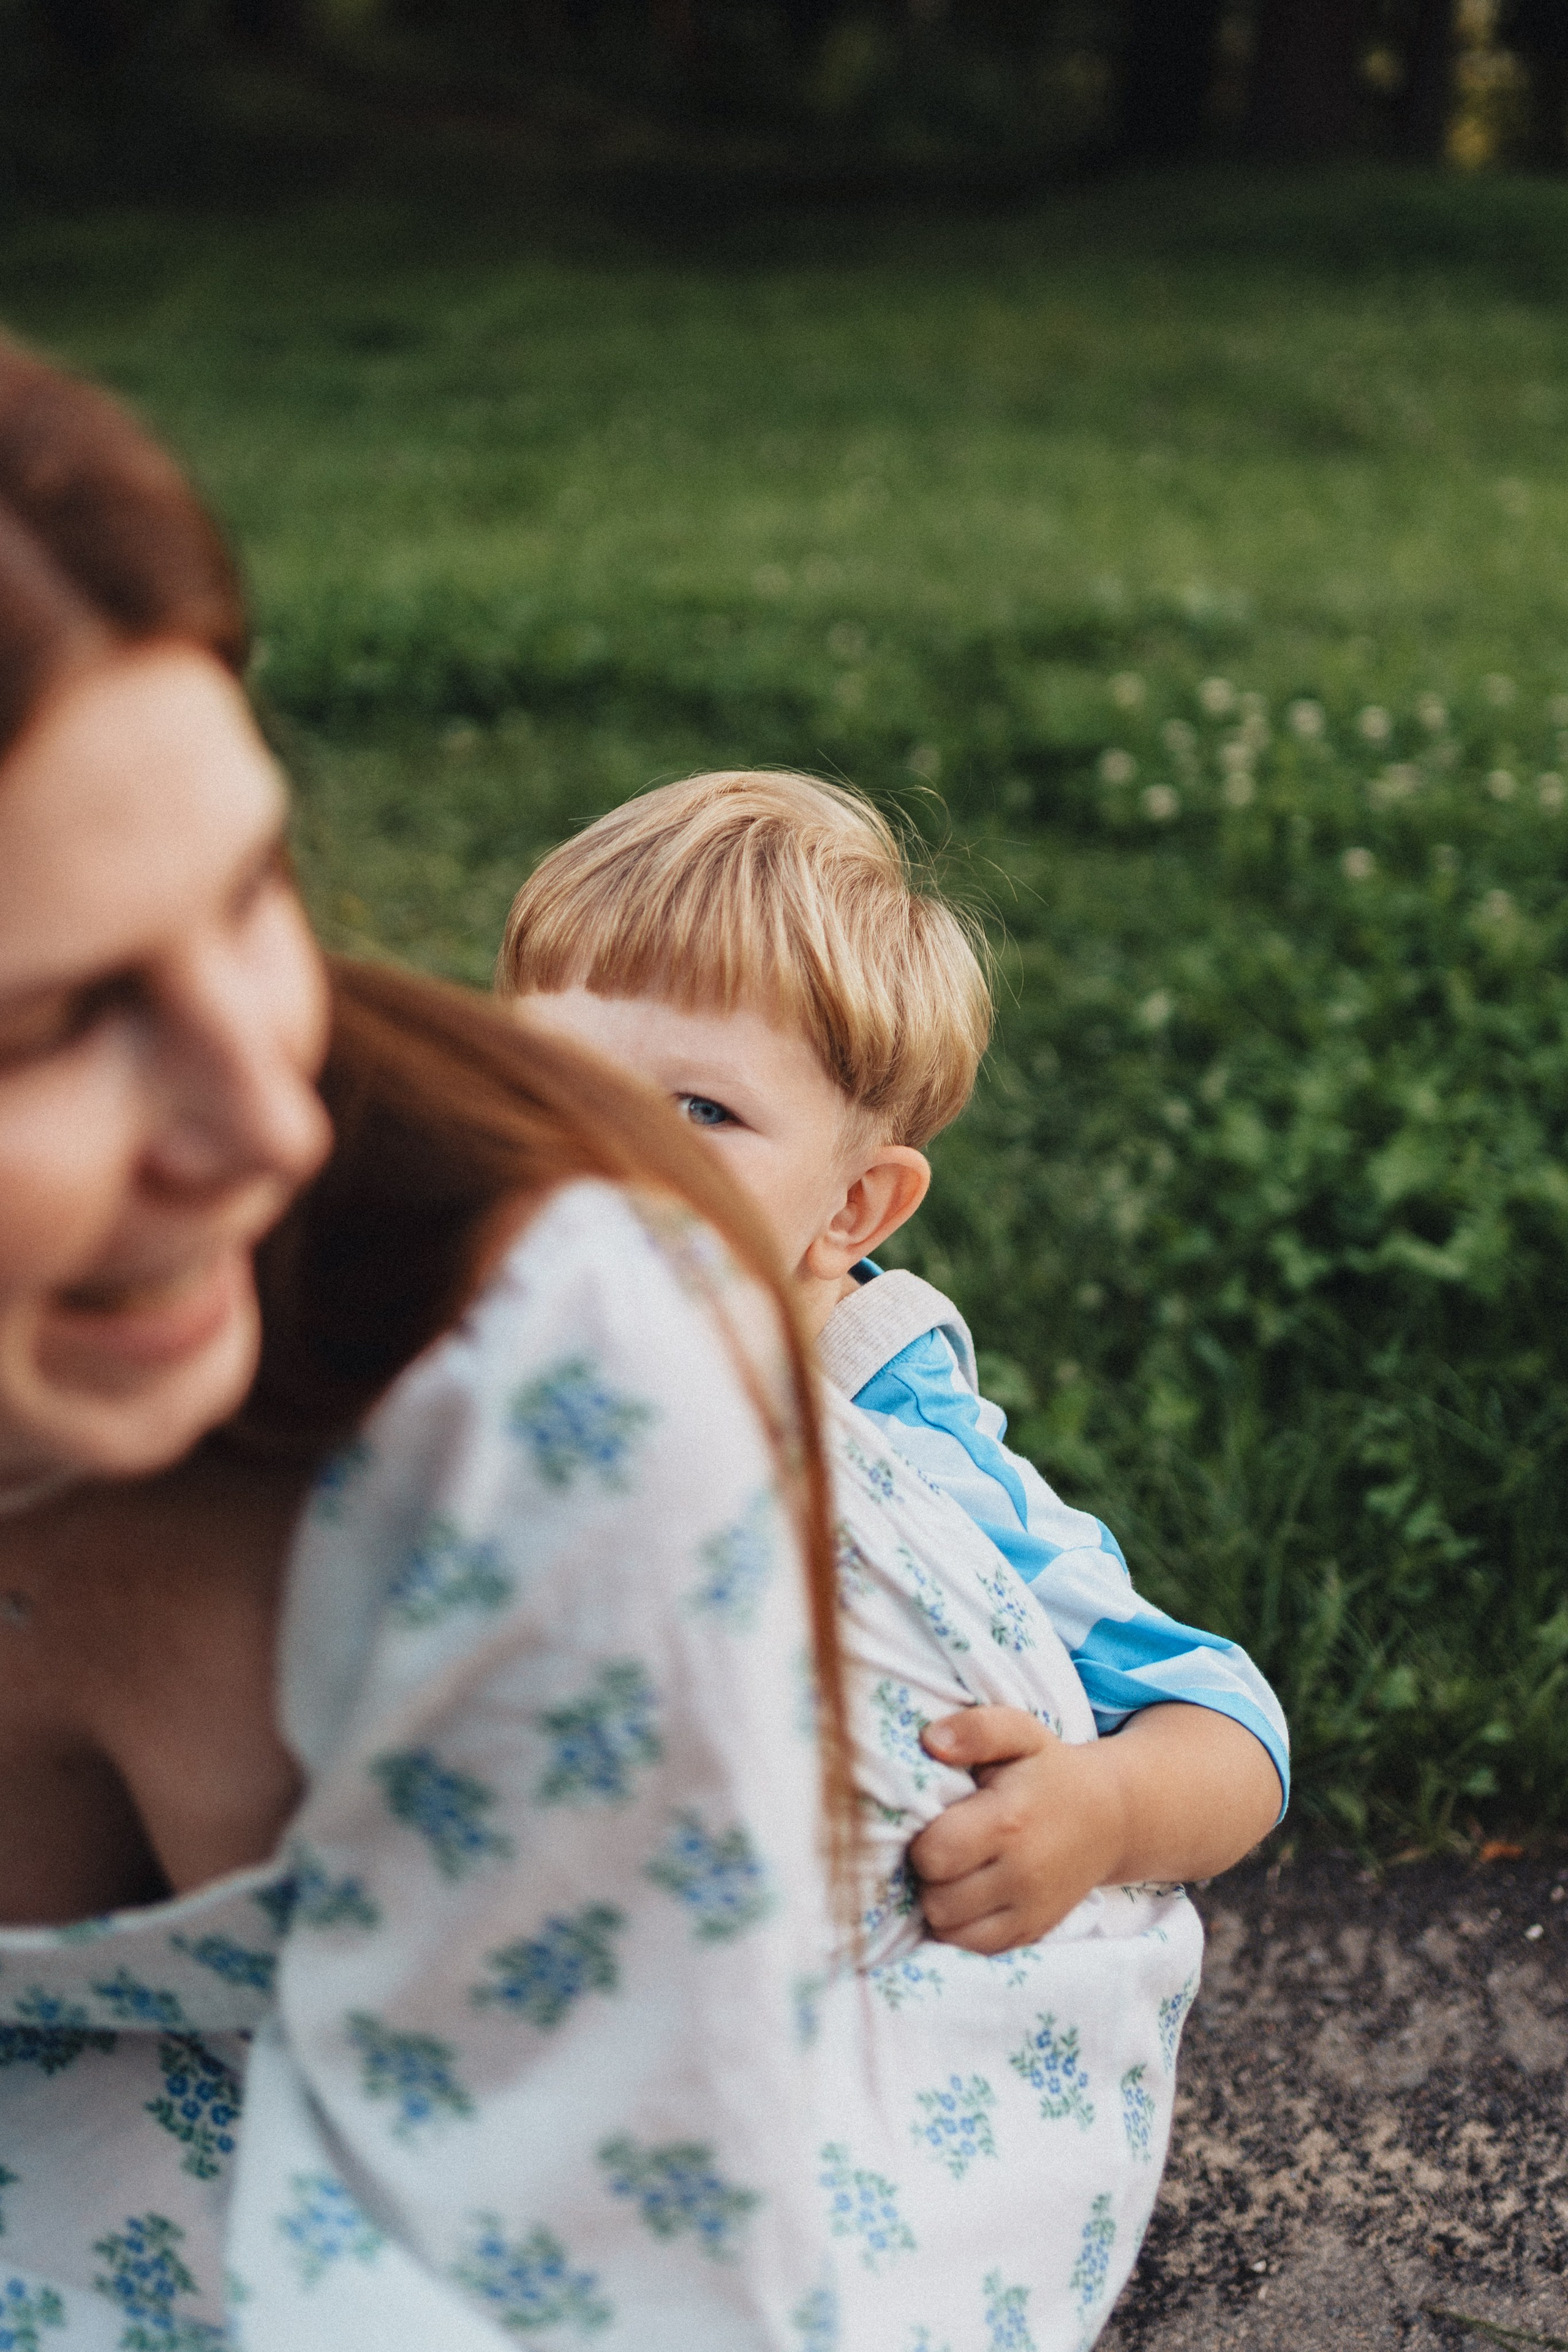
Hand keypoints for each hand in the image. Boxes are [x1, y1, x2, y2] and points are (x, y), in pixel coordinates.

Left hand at [909, 1708, 1124, 1954]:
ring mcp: (1030, 1911)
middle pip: (937, 1900)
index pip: (933, 1855)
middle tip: (941, 1849)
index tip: (934, 1824)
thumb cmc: (1052, 1771)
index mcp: (1009, 1822)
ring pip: (951, 1931)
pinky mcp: (1034, 1932)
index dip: (920, 1842)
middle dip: (927, 1876)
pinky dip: (962, 1928)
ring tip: (953, 1873)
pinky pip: (976, 1948)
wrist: (1111, 1817)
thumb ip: (977, 1730)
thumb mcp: (1020, 1733)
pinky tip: (968, 1897)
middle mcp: (1021, 1875)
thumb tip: (931, 1740)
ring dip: (940, 1904)